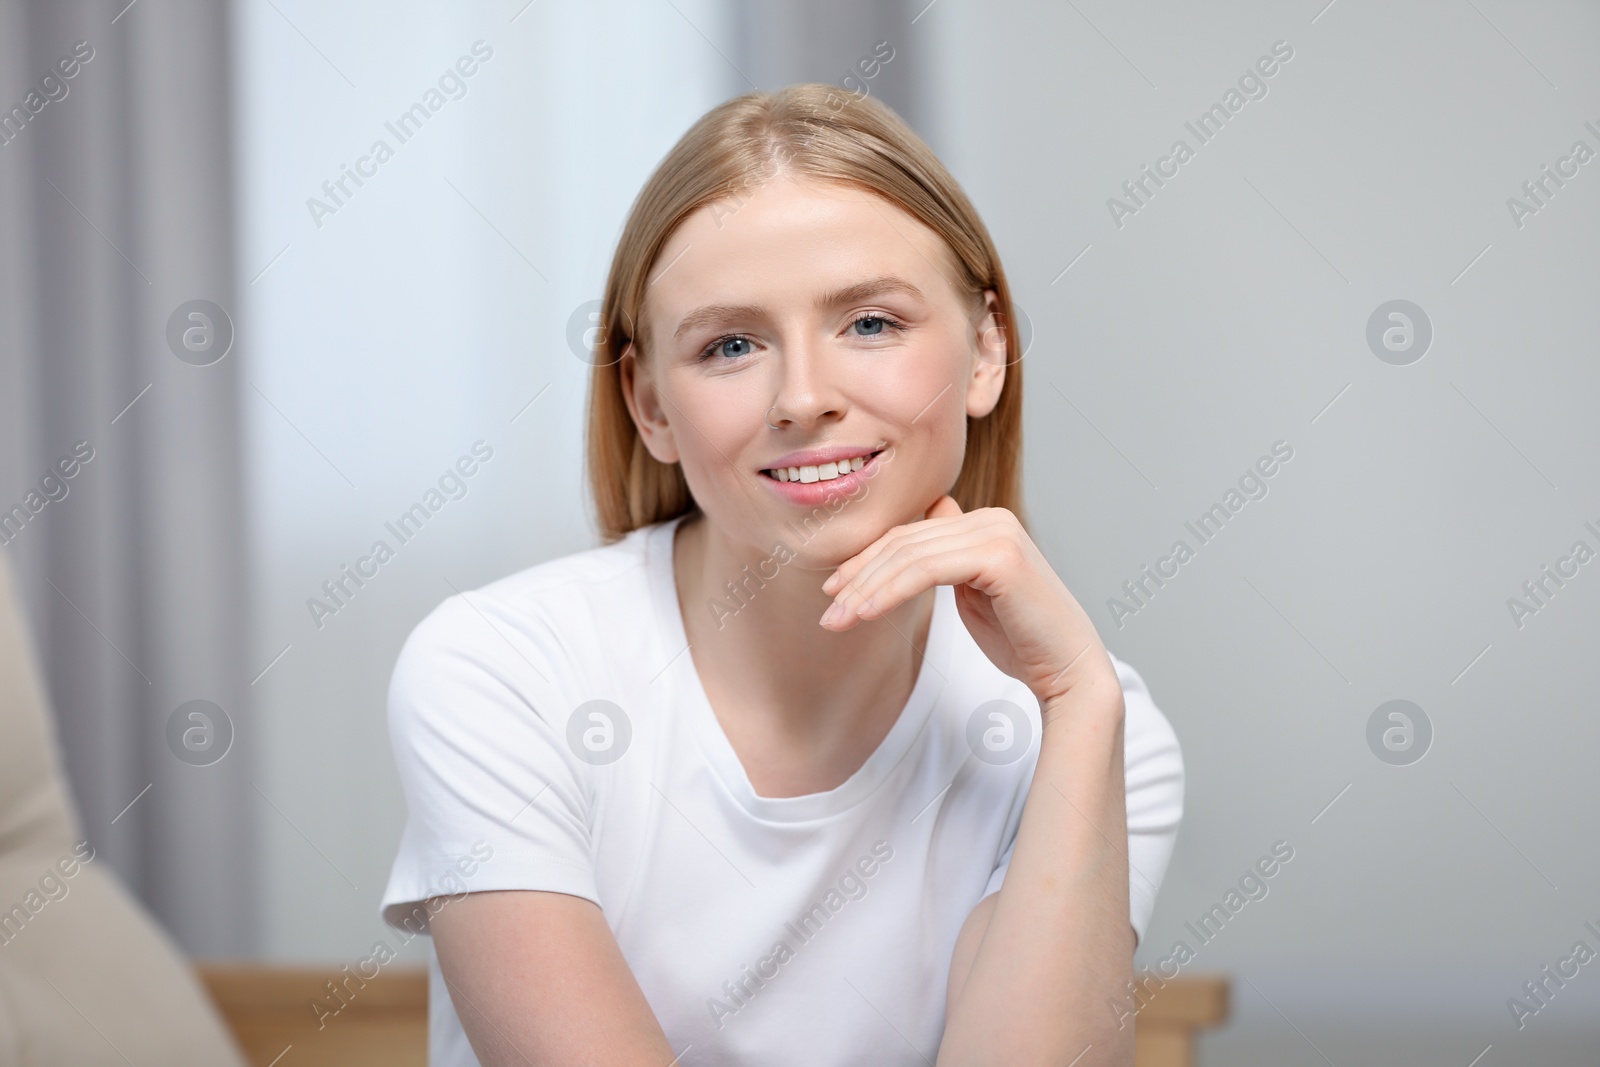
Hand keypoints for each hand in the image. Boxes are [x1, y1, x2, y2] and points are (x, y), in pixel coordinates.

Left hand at [819, 496, 1119, 710]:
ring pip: (910, 555)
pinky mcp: (999, 557)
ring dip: (866, 589)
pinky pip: (926, 570)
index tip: (834, 591)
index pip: (910, 535)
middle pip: (905, 542)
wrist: (1068, 672)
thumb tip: (914, 534)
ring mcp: (997, 534)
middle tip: (828, 612)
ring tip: (837, 619)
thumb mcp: (972, 594)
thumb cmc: (1020, 640)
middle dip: (859, 577)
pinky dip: (890, 591)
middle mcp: (992, 519)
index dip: (866, 561)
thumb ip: (944, 563)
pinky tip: (865, 613)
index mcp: (985, 523)